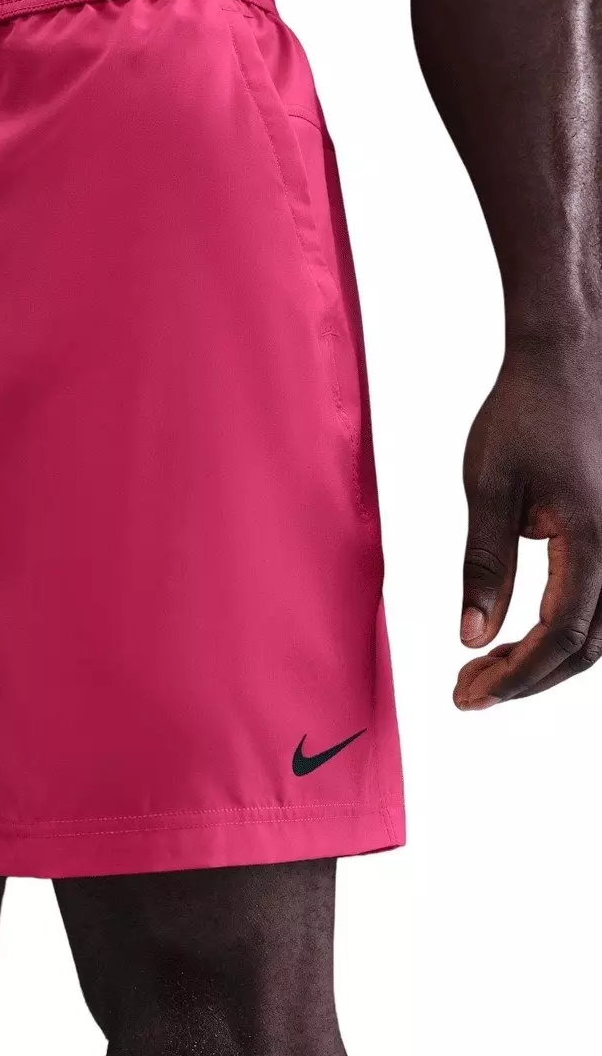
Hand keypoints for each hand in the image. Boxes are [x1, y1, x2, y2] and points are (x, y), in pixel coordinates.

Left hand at [455, 338, 601, 709]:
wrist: (566, 360)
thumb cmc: (525, 413)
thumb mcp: (488, 486)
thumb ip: (484, 565)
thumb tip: (472, 637)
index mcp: (594, 539)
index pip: (560, 637)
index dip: (516, 677)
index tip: (468, 696)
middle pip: (586, 648)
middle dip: (527, 678)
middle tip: (468, 691)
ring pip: (599, 631)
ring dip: (544, 659)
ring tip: (484, 666)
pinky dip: (562, 630)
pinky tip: (517, 634)